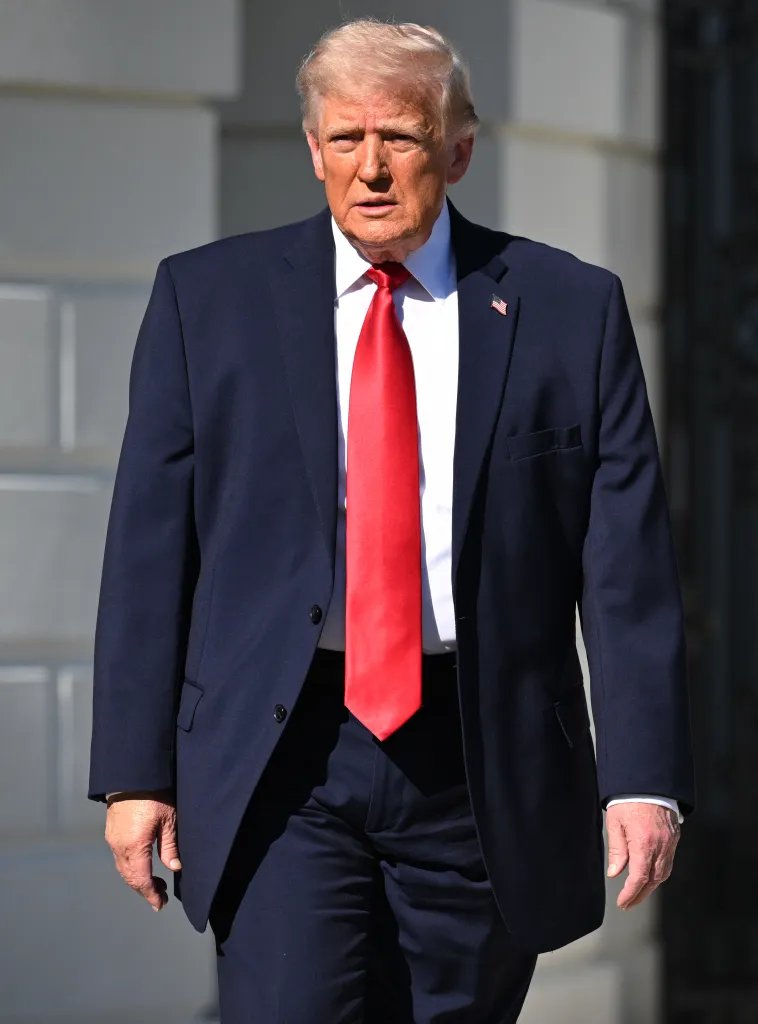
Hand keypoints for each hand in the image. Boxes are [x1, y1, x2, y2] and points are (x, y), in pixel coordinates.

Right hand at [104, 790, 180, 911]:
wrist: (132, 774)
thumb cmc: (153, 794)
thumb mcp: (169, 820)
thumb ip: (170, 846)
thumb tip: (174, 868)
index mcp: (134, 846)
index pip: (141, 880)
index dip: (151, 894)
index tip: (160, 904)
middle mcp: (119, 846)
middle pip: (130, 878)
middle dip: (144, 890)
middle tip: (160, 897)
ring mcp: (113, 840)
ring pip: (123, 869)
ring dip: (137, 879)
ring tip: (155, 883)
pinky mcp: (111, 832)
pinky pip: (119, 857)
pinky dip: (130, 867)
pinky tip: (142, 865)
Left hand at [606, 802, 679, 909]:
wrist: (647, 782)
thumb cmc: (627, 800)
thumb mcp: (615, 823)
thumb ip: (617, 850)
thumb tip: (615, 873)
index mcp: (643, 843)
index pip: (638, 878)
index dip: (630, 894)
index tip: (622, 902)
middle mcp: (660, 845)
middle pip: (653, 880)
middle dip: (640, 895)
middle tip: (628, 903)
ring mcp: (670, 842)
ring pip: (663, 873)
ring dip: (651, 886)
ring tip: (637, 893)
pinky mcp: (674, 837)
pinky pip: (668, 861)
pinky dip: (659, 872)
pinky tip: (649, 875)